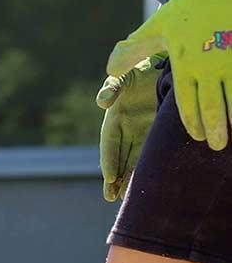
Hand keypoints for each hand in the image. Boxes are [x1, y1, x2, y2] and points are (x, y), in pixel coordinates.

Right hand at [97, 55, 164, 200]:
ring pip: (134, 158)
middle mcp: (126, 129)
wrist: (160, 66)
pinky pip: (151, 152)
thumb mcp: (121, 76)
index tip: (110, 176)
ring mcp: (142, 132)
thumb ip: (111, 88)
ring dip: (129, 178)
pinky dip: (147, 166)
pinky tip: (147, 180)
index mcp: (114, 119)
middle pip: (119, 157)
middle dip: (115, 178)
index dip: (109, 160)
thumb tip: (103, 102)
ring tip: (125, 197)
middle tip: (112, 197)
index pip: (109, 144)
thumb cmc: (137, 69)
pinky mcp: (156, 132)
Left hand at [106, 0, 231, 149]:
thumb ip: (134, 50)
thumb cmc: (186, 7)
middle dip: (215, 129)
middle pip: (213, 106)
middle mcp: (209, 65)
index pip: (187, 102)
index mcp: (185, 63)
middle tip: (216, 146)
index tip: (197, 136)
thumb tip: (109, 69)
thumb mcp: (156, 28)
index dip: (192, 122)